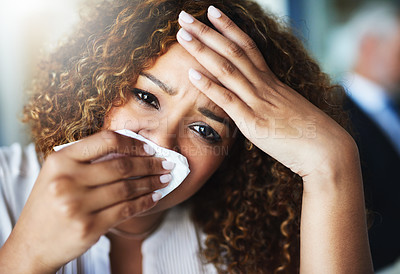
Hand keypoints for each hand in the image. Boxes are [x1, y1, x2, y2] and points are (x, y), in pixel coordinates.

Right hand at [0, 130, 172, 272]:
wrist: (31, 245)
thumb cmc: (49, 205)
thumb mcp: (57, 175)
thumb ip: (86, 161)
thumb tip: (131, 151)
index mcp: (60, 160)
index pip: (106, 141)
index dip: (133, 142)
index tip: (149, 148)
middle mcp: (67, 181)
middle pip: (121, 166)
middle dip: (150, 164)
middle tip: (166, 163)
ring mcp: (77, 205)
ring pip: (127, 189)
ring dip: (152, 183)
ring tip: (165, 179)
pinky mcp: (89, 227)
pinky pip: (126, 210)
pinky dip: (145, 202)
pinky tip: (155, 197)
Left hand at [176, 7, 357, 181]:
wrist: (325, 149)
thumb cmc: (309, 132)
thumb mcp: (287, 108)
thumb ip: (269, 99)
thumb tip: (257, 97)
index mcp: (271, 81)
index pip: (247, 46)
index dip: (228, 27)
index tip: (212, 12)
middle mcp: (263, 85)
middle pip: (232, 51)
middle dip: (207, 32)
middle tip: (185, 17)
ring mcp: (258, 102)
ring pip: (227, 69)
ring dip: (203, 50)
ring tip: (182, 35)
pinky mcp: (253, 122)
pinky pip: (228, 100)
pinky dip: (209, 86)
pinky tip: (191, 73)